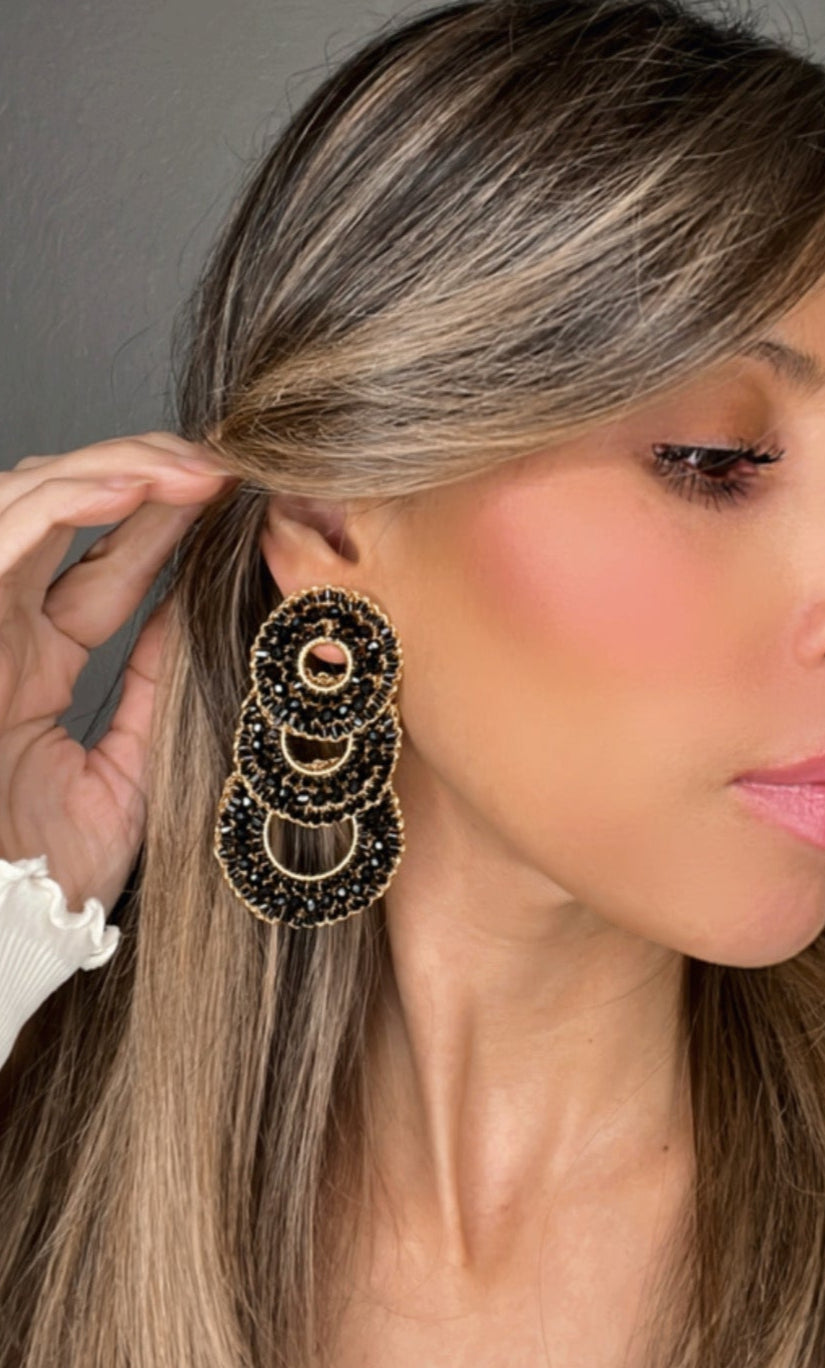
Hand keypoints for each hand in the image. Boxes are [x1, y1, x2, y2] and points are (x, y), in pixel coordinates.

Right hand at [0, 432, 234, 916]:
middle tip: (220, 467)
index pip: (104, 570)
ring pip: (32, 501)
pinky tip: (133, 484)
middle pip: (64, 515)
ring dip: (116, 471)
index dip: (164, 526)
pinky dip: (68, 500)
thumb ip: (159, 688)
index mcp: (36, 666)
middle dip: (143, 478)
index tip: (233, 503)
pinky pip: (3, 534)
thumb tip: (206, 615)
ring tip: (191, 466)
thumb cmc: (47, 875)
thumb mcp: (129, 771)